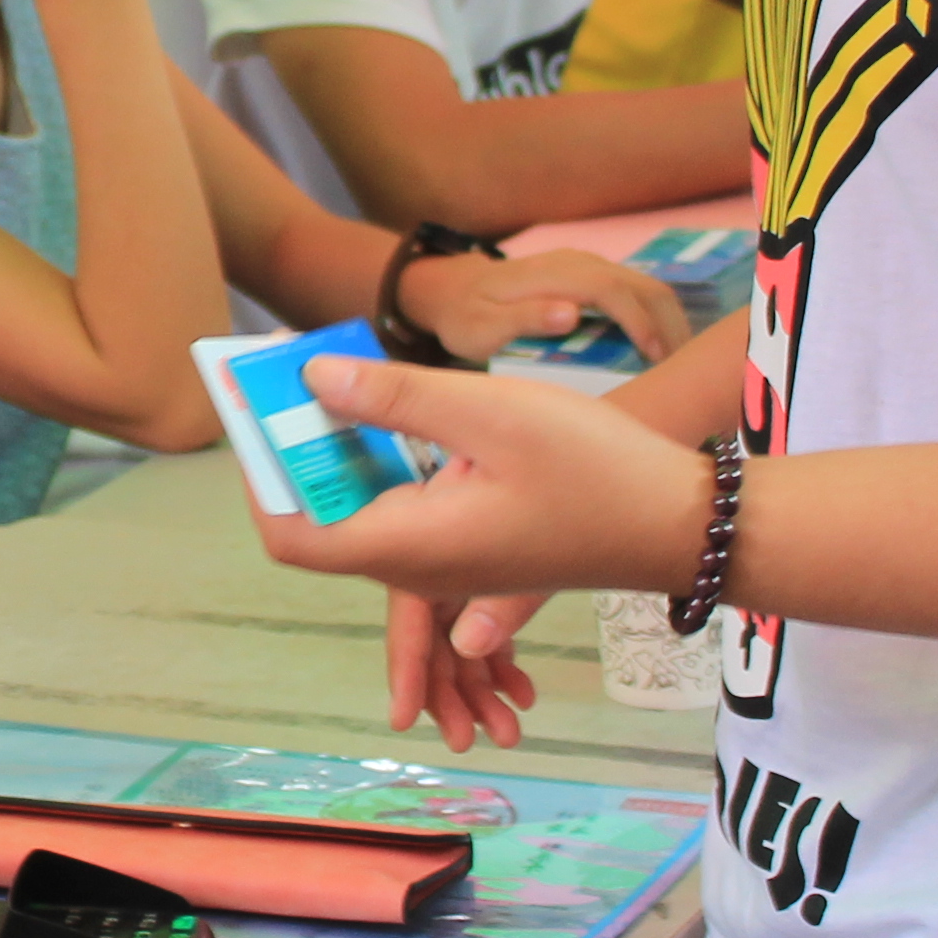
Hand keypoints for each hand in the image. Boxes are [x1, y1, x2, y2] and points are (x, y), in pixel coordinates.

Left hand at [248, 353, 721, 745]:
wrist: (682, 523)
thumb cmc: (596, 470)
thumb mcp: (490, 414)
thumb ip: (396, 398)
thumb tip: (311, 379)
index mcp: (409, 545)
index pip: (291, 535)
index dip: (259, 475)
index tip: (255, 409)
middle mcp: (418, 567)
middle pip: (320, 521)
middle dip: (294, 449)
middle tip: (291, 371)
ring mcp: (447, 563)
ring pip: (362, 513)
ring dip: (338, 451)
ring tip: (335, 377)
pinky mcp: (473, 547)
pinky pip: (402, 512)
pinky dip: (381, 463)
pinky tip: (399, 410)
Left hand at [392, 244, 687, 368]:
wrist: (452, 290)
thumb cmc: (465, 317)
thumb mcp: (481, 327)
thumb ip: (523, 319)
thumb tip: (571, 314)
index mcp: (553, 275)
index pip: (611, 290)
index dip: (639, 321)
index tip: (654, 357)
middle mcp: (577, 263)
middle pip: (643, 285)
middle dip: (671, 324)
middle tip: (683, 371)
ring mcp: (587, 266)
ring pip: (647, 287)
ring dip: (670, 322)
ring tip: (679, 366)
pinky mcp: (592, 277)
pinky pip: (637, 293)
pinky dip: (658, 319)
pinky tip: (660, 352)